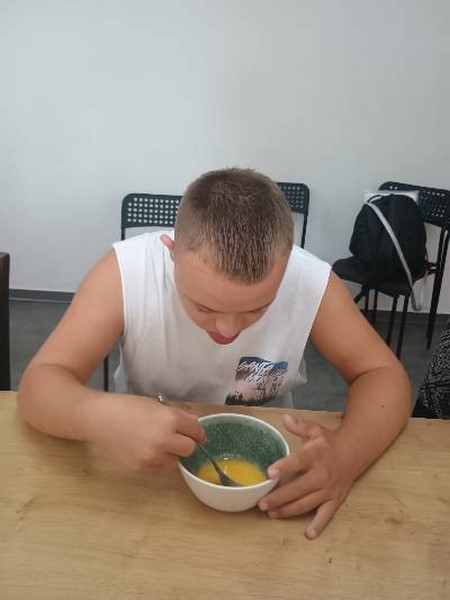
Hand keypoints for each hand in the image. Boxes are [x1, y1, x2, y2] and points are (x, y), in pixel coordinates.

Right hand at [89, 394, 205, 470]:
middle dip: (186, 443)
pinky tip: (144, 448)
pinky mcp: (141, 468)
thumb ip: (178, 417)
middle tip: (176, 436)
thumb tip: (196, 426)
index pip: (196, 432)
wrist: (100, 419)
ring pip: (174, 460)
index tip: (195, 432)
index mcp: (169, 421)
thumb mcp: (157, 405)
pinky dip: (157, 459)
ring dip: (171, 452)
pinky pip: (159, 467)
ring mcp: (151, 457)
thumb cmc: (128, 407)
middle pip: (189, 449)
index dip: (197, 431)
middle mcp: (163, 441)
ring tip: (156, 441)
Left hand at [258, 413, 356, 539]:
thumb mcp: (314, 430)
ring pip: (307, 503)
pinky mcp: (335, 500)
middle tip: (262, 503)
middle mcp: (322, 474)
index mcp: (315, 455)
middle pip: (298, 489)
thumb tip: (285, 418)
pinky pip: (326, 515)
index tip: (269, 473)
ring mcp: (329, 490)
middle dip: (279, 497)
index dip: (284, 467)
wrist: (353, 452)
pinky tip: (308, 534)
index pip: (298, 462)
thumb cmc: (328, 442)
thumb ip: (299, 426)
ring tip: (271, 514)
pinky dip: (318, 525)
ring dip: (289, 510)